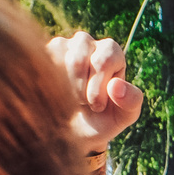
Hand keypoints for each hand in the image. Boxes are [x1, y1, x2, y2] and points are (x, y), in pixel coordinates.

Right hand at [49, 32, 145, 158]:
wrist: (73, 132)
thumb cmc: (101, 121)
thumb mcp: (123, 117)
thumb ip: (130, 102)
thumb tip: (116, 86)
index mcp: (111, 51)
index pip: (102, 61)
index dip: (97, 88)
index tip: (97, 107)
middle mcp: (87, 42)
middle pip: (78, 59)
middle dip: (79, 90)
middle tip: (83, 104)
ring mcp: (62, 46)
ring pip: (58, 61)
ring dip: (63, 88)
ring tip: (71, 100)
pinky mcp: (42, 54)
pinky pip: (42, 63)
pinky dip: (49, 85)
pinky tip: (55, 95)